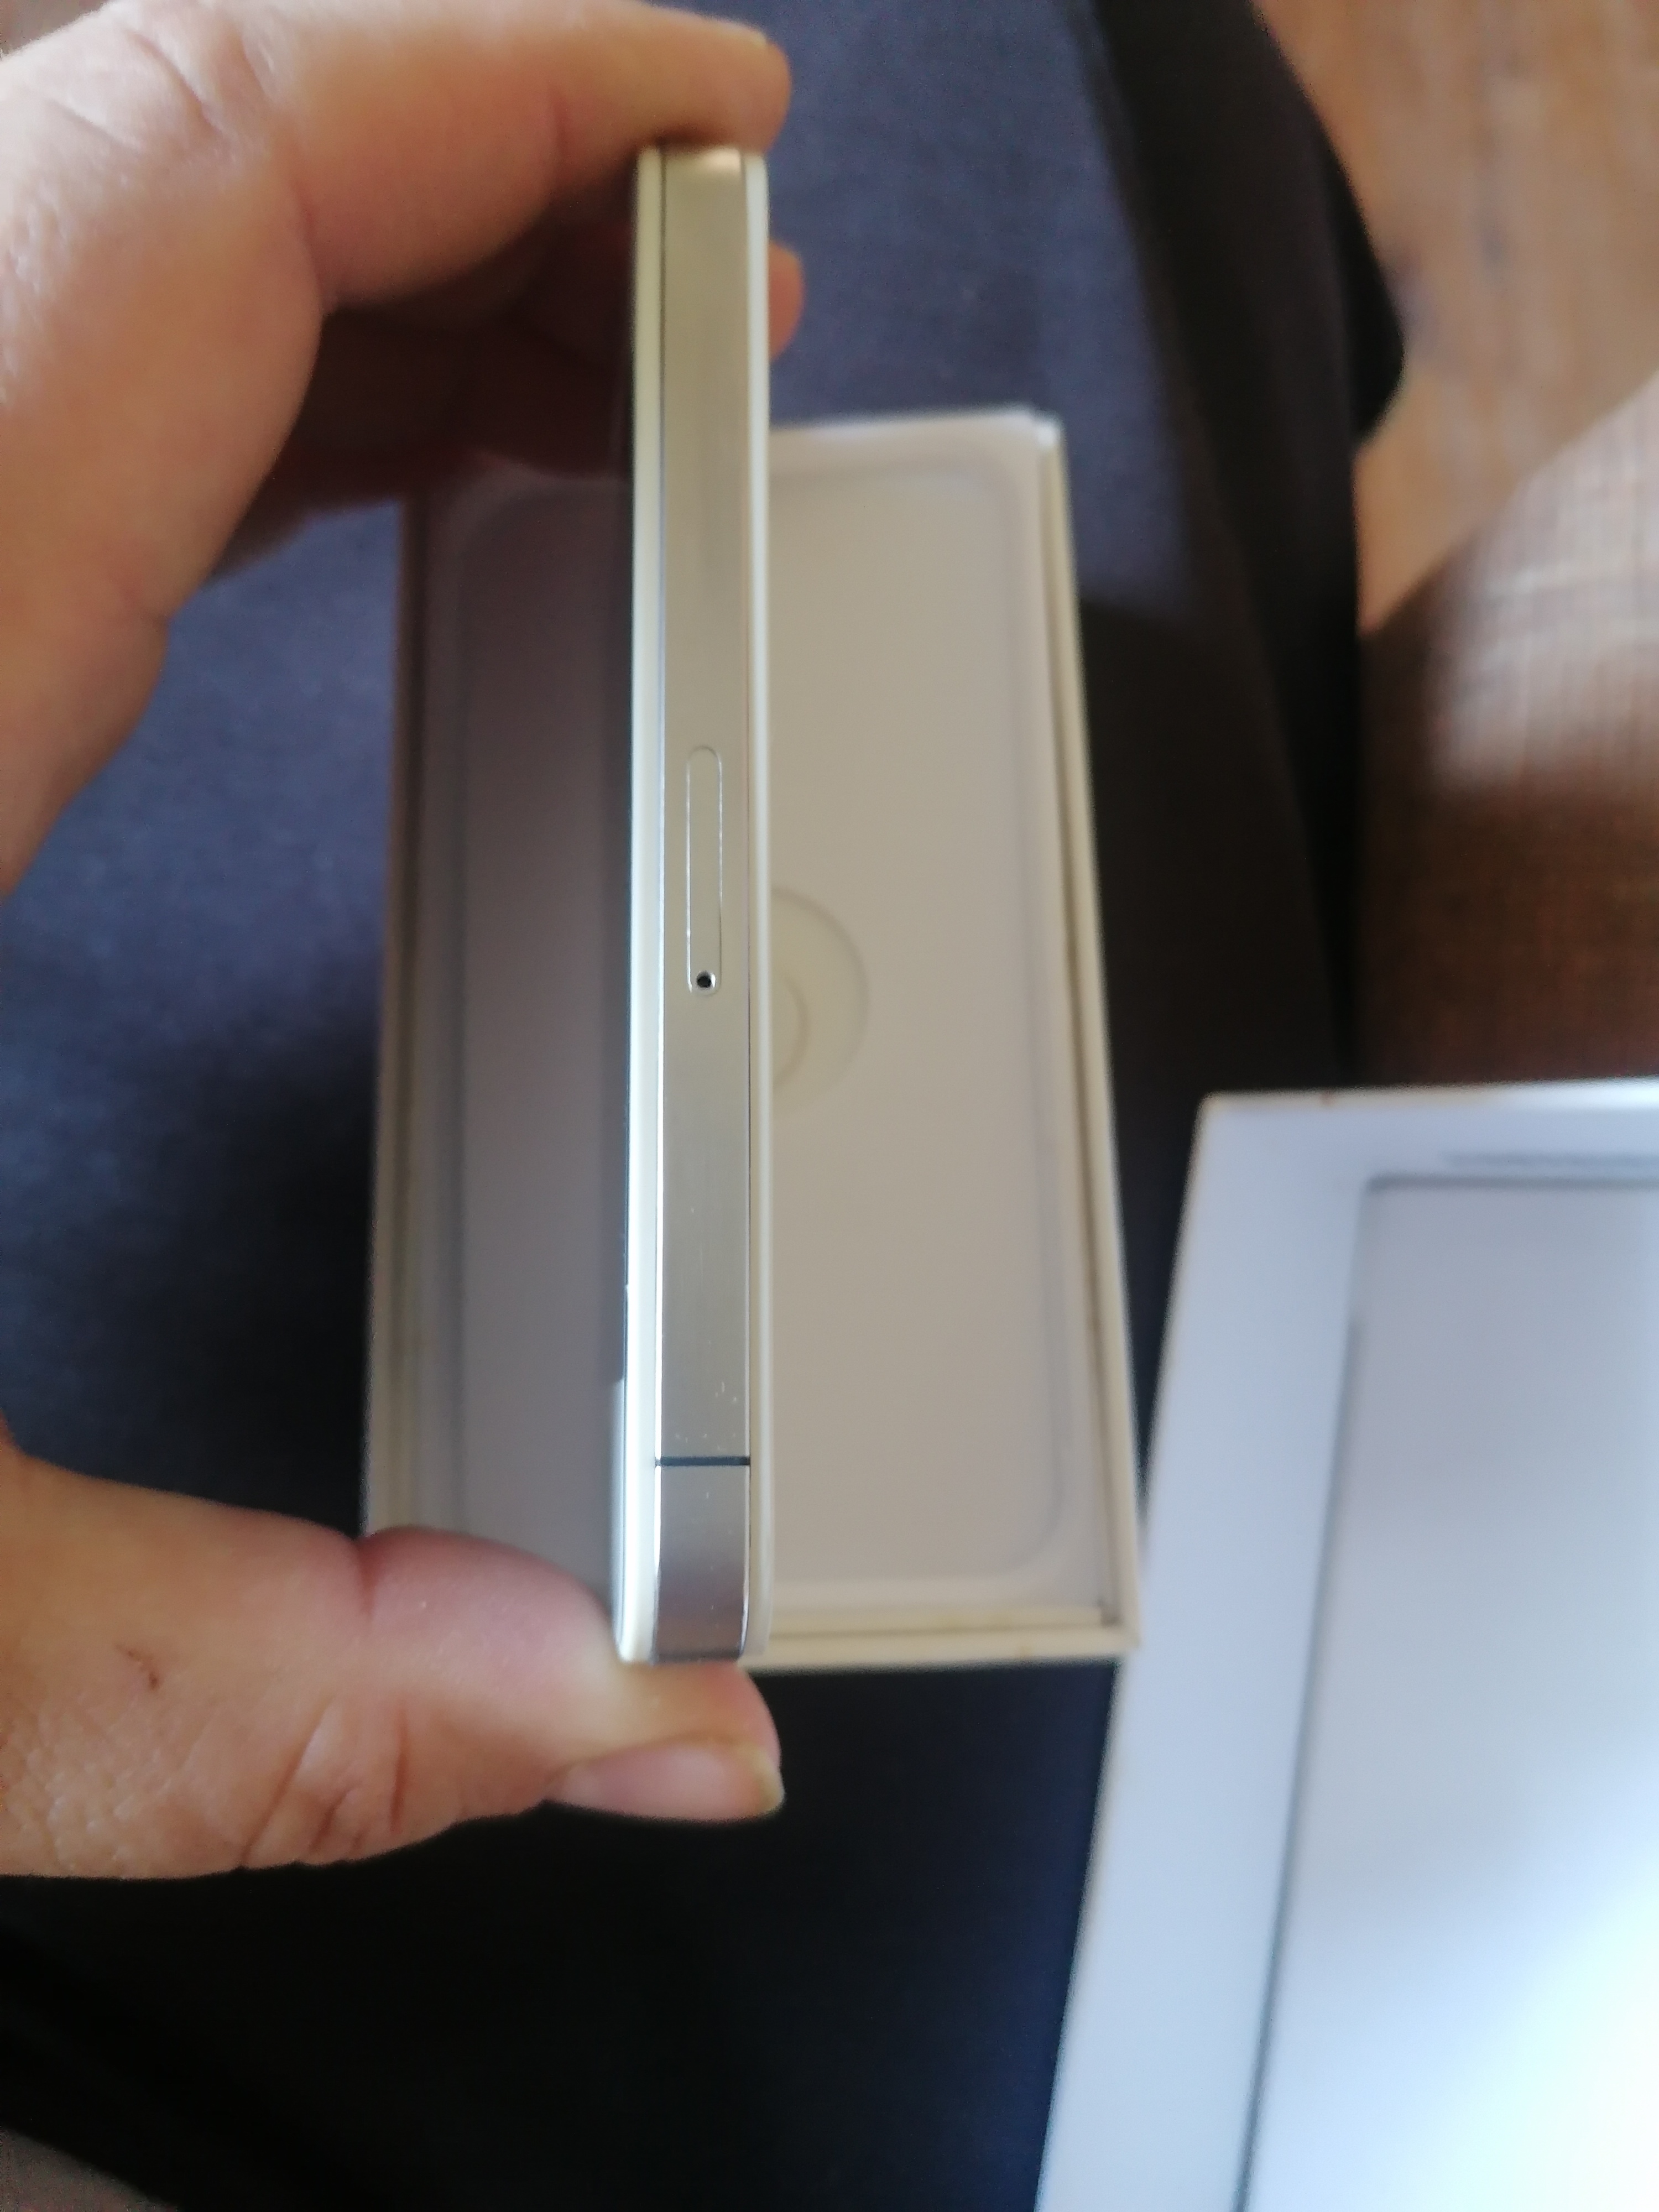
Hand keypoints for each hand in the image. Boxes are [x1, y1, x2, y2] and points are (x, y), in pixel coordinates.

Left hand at [0, 0, 795, 1875]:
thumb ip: (257, 1687)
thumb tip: (627, 1717)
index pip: (180, 187)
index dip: (491, 85)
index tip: (701, 120)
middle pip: (115, 147)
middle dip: (455, 179)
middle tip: (676, 306)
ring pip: (38, 236)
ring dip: (334, 279)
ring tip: (559, 395)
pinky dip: (189, 382)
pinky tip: (318, 490)